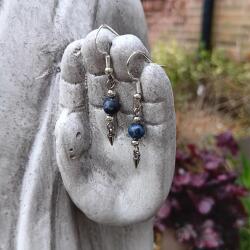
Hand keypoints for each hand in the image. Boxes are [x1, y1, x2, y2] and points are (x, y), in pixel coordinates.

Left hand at [55, 27, 175, 225]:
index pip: (78, 87)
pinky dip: (157, 91)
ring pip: (135, 86)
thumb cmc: (95, 196)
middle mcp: (111, 115)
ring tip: (129, 50)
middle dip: (104, 58)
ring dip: (132, 66)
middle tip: (104, 39)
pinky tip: (153, 74)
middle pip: (107, 78)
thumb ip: (68, 149)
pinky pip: (159, 108)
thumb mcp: (74, 177)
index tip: (76, 49)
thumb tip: (70, 119)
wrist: (124, 215)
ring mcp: (136, 121)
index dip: (76, 67)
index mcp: (86, 120)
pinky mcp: (160, 133)